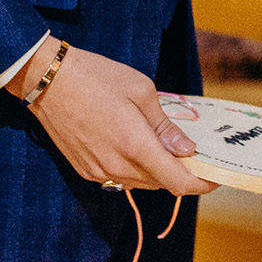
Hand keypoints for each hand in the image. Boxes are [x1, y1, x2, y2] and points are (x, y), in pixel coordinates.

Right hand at [13, 38, 216, 195]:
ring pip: (141, 182)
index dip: (201, 184)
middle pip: (161, 183)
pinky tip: (135, 143)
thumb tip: (186, 149)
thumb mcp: (141, 90)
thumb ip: (164, 125)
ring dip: (157, 170)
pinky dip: (135, 167)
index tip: (215, 175)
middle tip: (192, 150)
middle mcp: (116, 165)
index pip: (177, 182)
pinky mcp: (85, 170)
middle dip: (181, 171)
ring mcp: (98, 171)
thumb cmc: (96, 77)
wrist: (47, 80)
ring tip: (164, 143)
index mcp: (135, 144)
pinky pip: (120, 177)